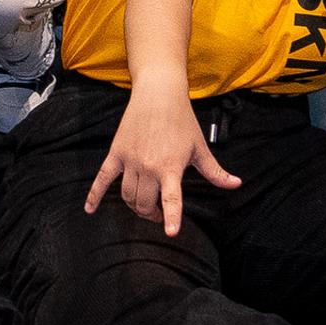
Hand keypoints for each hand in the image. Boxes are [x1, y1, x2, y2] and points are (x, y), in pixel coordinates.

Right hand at [82, 85, 237, 237]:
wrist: (158, 93)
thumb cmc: (181, 119)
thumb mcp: (200, 147)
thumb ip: (215, 171)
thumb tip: (235, 184)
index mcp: (170, 167)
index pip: (171, 198)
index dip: (171, 217)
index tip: (170, 231)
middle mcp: (148, 166)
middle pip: (144, 203)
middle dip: (151, 214)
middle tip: (158, 214)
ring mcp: (130, 160)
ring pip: (127, 195)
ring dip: (134, 206)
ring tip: (143, 206)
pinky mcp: (116, 153)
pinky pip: (102, 178)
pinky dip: (94, 195)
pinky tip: (90, 209)